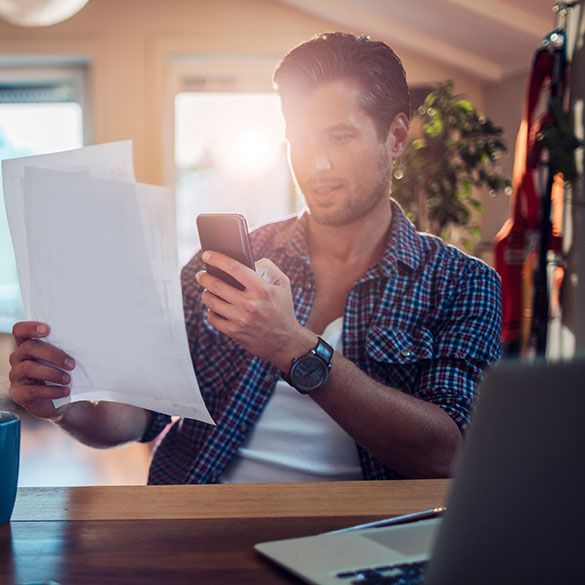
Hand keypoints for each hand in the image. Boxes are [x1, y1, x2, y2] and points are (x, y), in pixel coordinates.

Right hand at [9, 321, 74, 419]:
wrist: (58, 401)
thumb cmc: (62, 373)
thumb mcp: (63, 359)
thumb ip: (66, 348)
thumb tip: (89, 340)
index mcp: (27, 345)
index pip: (20, 330)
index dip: (30, 327)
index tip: (48, 330)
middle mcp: (18, 358)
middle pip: (29, 347)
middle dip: (53, 354)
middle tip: (72, 364)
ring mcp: (16, 375)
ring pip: (29, 368)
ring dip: (53, 373)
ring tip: (68, 379)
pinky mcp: (18, 393)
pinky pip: (33, 390)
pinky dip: (52, 390)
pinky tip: (65, 391)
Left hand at [196, 251, 315, 370]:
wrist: (286, 341)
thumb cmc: (283, 309)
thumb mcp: (283, 284)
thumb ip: (268, 267)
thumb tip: (248, 260)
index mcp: (262, 289)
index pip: (234, 268)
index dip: (217, 259)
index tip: (207, 254)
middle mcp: (250, 304)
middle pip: (216, 284)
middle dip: (204, 277)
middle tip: (201, 274)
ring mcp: (240, 319)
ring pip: (211, 301)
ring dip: (206, 293)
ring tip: (208, 290)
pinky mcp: (234, 332)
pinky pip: (213, 318)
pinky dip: (211, 311)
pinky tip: (214, 307)